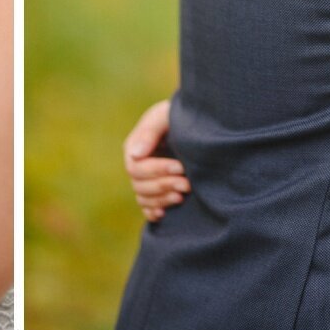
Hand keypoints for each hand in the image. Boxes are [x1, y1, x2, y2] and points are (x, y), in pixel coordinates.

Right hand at [123, 99, 189, 222]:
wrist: (194, 124)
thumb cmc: (178, 115)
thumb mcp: (164, 116)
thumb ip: (149, 132)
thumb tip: (134, 155)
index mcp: (134, 147)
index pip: (136, 168)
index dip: (158, 170)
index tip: (180, 167)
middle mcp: (136, 166)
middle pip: (139, 185)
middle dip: (164, 185)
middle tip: (187, 184)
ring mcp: (145, 181)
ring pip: (143, 199)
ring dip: (162, 200)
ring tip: (182, 196)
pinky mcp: (155, 192)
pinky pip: (146, 209)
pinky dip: (153, 213)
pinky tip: (164, 213)